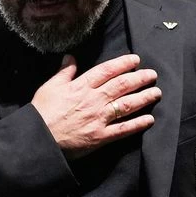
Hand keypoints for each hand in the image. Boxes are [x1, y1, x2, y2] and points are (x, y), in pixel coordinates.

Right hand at [31, 54, 160, 158]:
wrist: (39, 139)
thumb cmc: (42, 112)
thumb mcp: (50, 87)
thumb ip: (64, 72)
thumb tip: (70, 57)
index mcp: (81, 86)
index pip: (107, 71)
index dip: (123, 64)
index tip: (136, 60)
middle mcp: (94, 100)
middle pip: (122, 86)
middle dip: (140, 78)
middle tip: (152, 74)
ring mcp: (99, 118)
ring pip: (127, 105)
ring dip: (144, 98)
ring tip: (156, 92)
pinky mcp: (100, 136)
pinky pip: (123, 129)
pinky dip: (137, 124)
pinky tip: (150, 119)